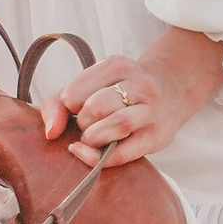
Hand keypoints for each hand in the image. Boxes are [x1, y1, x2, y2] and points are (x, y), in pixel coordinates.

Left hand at [37, 30, 222, 169]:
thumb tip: (51, 132)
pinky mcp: (156, 137)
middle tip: (86, 124)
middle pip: (96, 107)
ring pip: (117, 124)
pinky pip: (124, 152)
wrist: (172, 89)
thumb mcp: (91, 83)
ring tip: (91, 137)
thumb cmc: (120, 89)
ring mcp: (151, 111)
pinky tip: (92, 154)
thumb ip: (58, 103)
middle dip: (82, 122)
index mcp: (117, 65)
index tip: (75, 108)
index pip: (75, 92)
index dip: (68, 106)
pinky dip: (102, 158)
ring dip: (94, 137)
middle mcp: (139, 84)